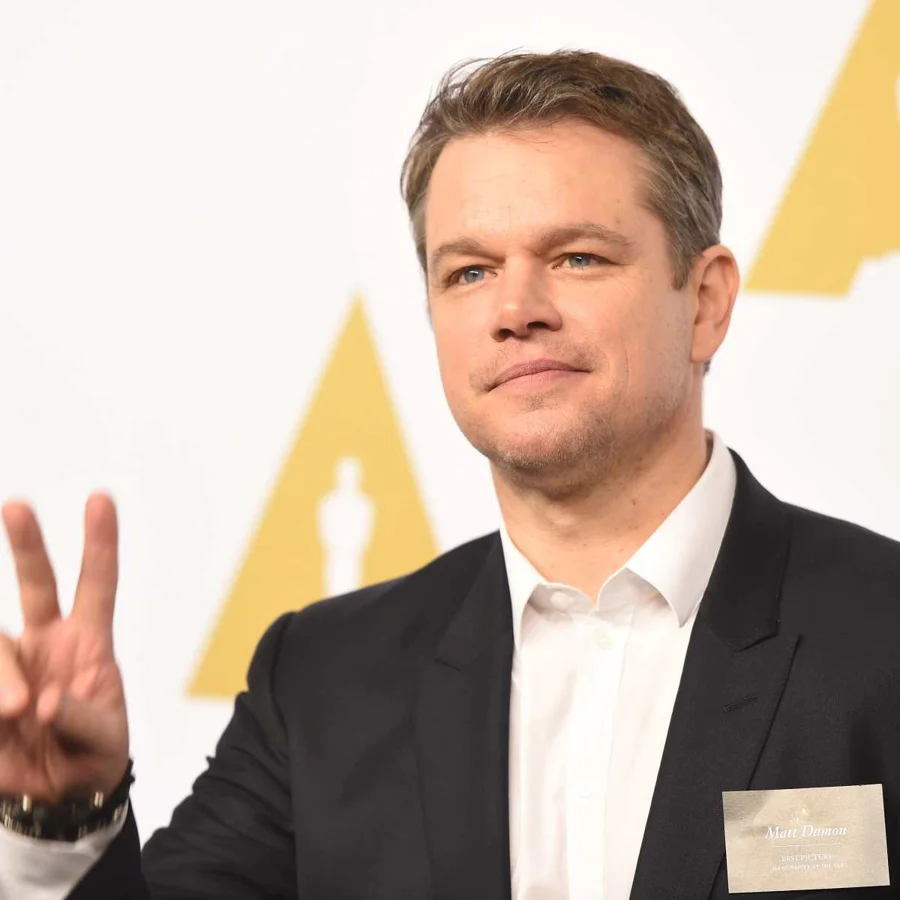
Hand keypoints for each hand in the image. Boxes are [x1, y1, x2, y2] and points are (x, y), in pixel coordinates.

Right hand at [0, 493, 128, 801]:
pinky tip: (4, 722)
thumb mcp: (103, 742)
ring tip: (14, 714)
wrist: (58, 796)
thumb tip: (44, 700)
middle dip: (28, 544)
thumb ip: (81, 720)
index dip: (100, 542)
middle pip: (37, 583)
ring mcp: (11, 663)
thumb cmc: (92, 753)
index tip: (100, 499)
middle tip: (17, 507)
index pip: (98, 584)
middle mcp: (47, 641)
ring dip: (2, 675)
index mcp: (89, 643)